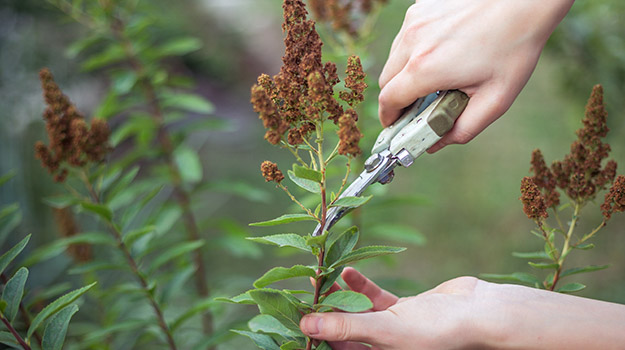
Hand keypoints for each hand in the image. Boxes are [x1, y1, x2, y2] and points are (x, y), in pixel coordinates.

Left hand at [300, 270, 624, 348]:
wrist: (480, 312)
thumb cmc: (438, 331)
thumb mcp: (386, 332)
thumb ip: (346, 327)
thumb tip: (306, 326)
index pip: (335, 349)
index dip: (313, 334)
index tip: (290, 314)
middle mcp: (380, 347)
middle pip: (341, 331)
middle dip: (322, 312)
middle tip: (302, 290)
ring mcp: (391, 328)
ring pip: (355, 313)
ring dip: (339, 297)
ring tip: (321, 279)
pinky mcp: (402, 310)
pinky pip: (374, 299)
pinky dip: (361, 287)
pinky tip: (348, 272)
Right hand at [378, 0, 574, 151]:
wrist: (525, 0)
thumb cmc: (514, 46)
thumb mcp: (495, 99)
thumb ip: (463, 129)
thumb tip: (436, 144)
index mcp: (426, 69)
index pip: (388, 101)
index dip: (389, 118)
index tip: (396, 126)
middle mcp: (413, 42)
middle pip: (386, 80)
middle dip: (397, 97)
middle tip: (417, 107)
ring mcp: (415, 21)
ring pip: (394, 57)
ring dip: (405, 72)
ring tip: (435, 76)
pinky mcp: (421, 7)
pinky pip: (407, 36)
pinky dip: (415, 49)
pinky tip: (443, 50)